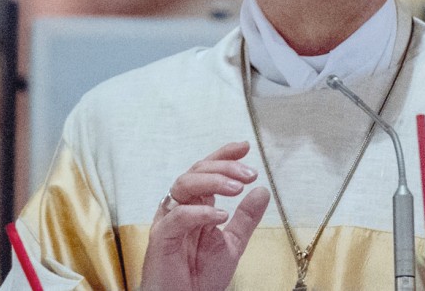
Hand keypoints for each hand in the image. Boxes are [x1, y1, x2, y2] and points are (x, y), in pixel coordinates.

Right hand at [139, 141, 270, 290]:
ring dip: (213, 182)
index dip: (223, 155)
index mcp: (194, 205)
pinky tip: (221, 215)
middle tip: (249, 174)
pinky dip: (200, 212)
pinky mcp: (161, 237)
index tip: (245, 147)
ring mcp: (168, 221)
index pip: (206, 170)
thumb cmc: (199, 277)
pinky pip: (178, 216)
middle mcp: (179, 207)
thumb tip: (262, 191)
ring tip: (238, 189)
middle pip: (196, 172)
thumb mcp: (232, 243)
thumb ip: (245, 218)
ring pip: (183, 185)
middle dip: (224, 167)